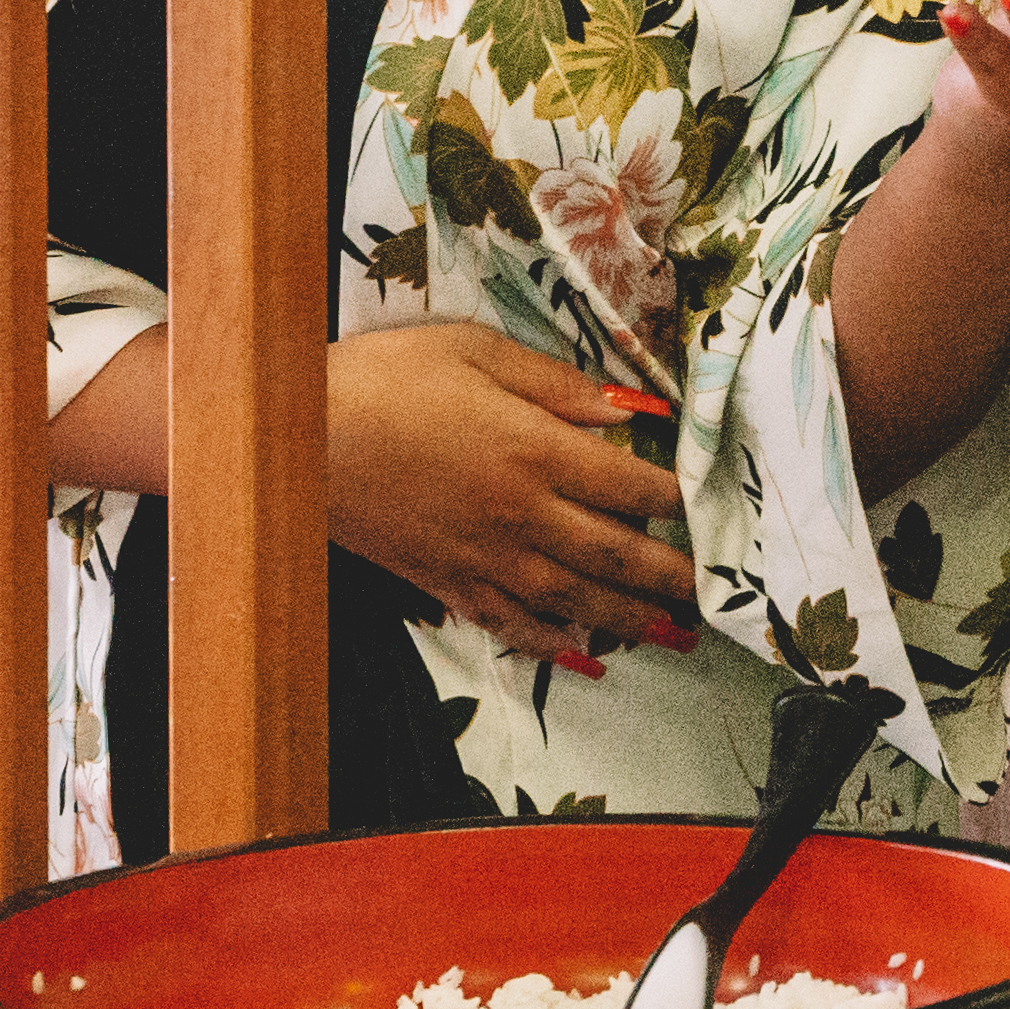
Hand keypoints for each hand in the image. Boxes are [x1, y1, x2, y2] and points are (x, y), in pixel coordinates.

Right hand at [323, 323, 696, 654]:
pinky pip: (511, 624)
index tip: (711, 508)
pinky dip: (551, 644)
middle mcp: (522, 515)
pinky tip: (583, 656)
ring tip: (675, 635)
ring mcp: (484, 557)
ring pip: (576, 600)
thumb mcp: (475, 352)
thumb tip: (631, 410)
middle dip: (672, 576)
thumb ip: (557, 384)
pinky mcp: (445, 583)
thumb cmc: (384, 378)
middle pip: (618, 555)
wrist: (295, 439)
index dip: (679, 499)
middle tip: (714, 594)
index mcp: (537, 451)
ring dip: (631, 621)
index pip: (633, 486)